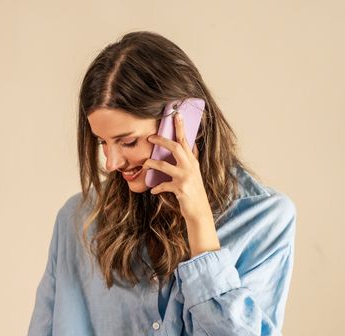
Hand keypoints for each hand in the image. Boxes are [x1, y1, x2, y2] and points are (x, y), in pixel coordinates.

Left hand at [145, 112, 219, 254]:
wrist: (199, 211)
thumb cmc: (193, 192)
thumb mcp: (194, 174)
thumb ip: (191, 160)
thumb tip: (191, 145)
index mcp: (193, 162)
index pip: (187, 141)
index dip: (181, 128)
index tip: (176, 115)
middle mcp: (191, 167)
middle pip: (176, 148)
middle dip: (162, 141)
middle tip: (150, 137)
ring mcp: (186, 178)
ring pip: (165, 165)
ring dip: (152, 164)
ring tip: (145, 164)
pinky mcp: (180, 189)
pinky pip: (163, 185)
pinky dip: (157, 188)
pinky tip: (153, 190)